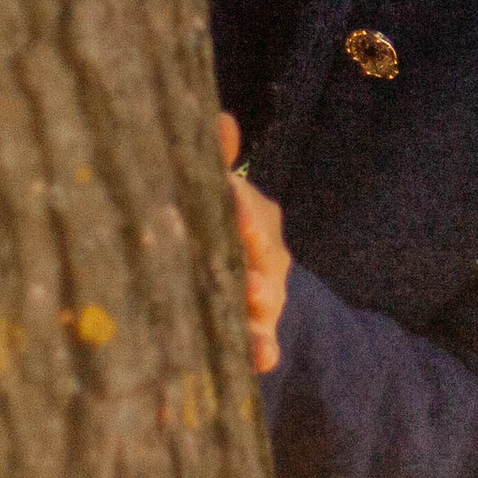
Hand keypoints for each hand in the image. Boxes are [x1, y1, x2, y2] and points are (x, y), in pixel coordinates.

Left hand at [221, 112, 289, 374]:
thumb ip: (212, 163)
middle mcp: (266, 255)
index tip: (237, 214)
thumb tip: (223, 118)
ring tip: (253, 308)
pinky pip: (262, 339)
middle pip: (264, 255)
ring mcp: (266, 294)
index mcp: (251, 217)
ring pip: (266, 298)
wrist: (237, 286)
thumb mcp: (211, 197)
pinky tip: (263, 359)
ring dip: (260, 305)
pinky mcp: (257, 330)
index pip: (248, 208)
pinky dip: (263, 347)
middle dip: (257, 259)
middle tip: (250, 267)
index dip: (244, 210)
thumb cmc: (214, 232)